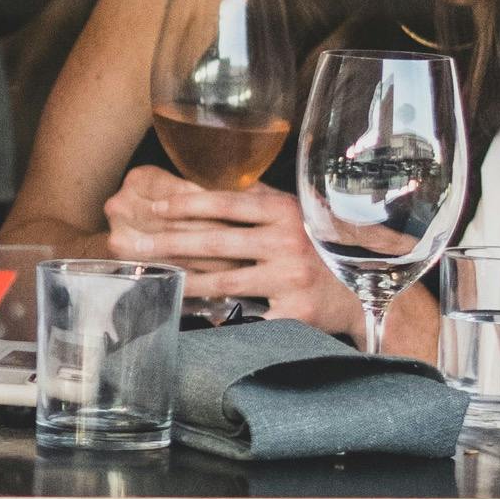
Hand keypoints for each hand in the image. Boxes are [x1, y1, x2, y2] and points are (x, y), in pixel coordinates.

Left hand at [104, 165, 356, 333]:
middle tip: (135, 245)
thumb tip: (208, 184)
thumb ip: (258, 200)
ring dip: (183, 281)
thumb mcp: (296, 215)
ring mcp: (290, 278)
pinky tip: (190, 313)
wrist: (364, 292)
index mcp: (285, 211)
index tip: (153, 209)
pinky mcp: (293, 313)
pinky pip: (244, 315)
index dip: (186, 205)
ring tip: (155, 280)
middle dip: (169, 243)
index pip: (225, 203)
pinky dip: (216, 315)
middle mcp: (288, 241)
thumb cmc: (320, 248)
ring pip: (223, 280)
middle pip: (215, 240)